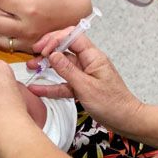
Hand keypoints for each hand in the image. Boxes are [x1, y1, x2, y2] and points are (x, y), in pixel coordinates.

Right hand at [26, 31, 142, 133]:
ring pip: (62, 66)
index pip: (72, 37)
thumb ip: (68, 70)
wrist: (126, 120)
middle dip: (48, 50)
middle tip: (34, 55)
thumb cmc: (113, 104)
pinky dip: (51, 85)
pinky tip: (38, 88)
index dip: (55, 39)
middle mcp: (88, 62)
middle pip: (65, 49)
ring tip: (32, 67)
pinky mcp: (82, 87)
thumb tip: (52, 55)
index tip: (42, 49)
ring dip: (47, 66)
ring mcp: (84, 74)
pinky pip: (63, 82)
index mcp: (93, 56)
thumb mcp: (86, 87)